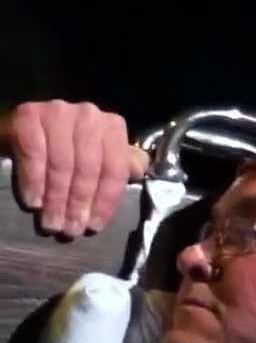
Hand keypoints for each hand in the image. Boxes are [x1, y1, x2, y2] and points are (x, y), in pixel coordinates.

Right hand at [0, 100, 148, 236]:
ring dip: (57, 199)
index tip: (94, 227)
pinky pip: (35, 155)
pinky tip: (34, 203)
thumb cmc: (70, 146)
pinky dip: (35, 182)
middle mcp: (90, 115)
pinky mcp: (30, 115)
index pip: (115, 169)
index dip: (106, 201)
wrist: (29, 127)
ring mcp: (59, 112)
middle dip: (79, 204)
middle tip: (70, 230)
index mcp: (113, 126)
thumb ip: (122, 163)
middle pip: (88, 168)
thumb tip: (139, 173)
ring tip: (52, 223)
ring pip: (62, 164)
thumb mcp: (100, 153)